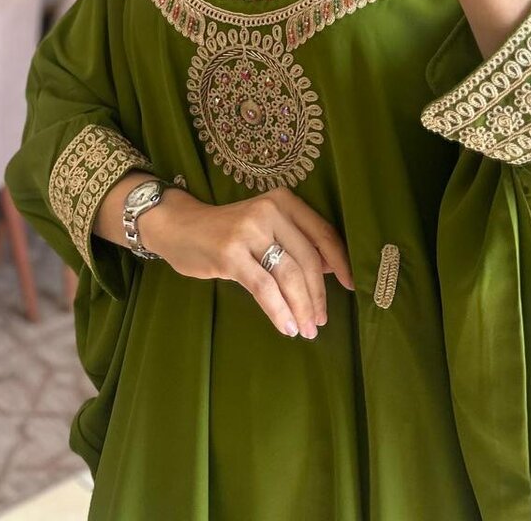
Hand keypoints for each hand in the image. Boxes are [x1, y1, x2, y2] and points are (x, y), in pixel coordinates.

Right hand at [138, 185, 354, 340]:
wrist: (180, 227)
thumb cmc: (228, 230)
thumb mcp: (266, 225)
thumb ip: (296, 240)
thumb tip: (332, 268)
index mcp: (284, 201)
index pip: (322, 233)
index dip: (340, 262)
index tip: (350, 287)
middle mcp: (269, 211)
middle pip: (307, 259)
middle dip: (318, 295)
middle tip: (321, 322)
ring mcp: (248, 231)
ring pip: (288, 276)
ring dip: (301, 308)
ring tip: (307, 329)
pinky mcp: (230, 255)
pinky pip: (264, 288)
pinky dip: (279, 311)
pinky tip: (287, 327)